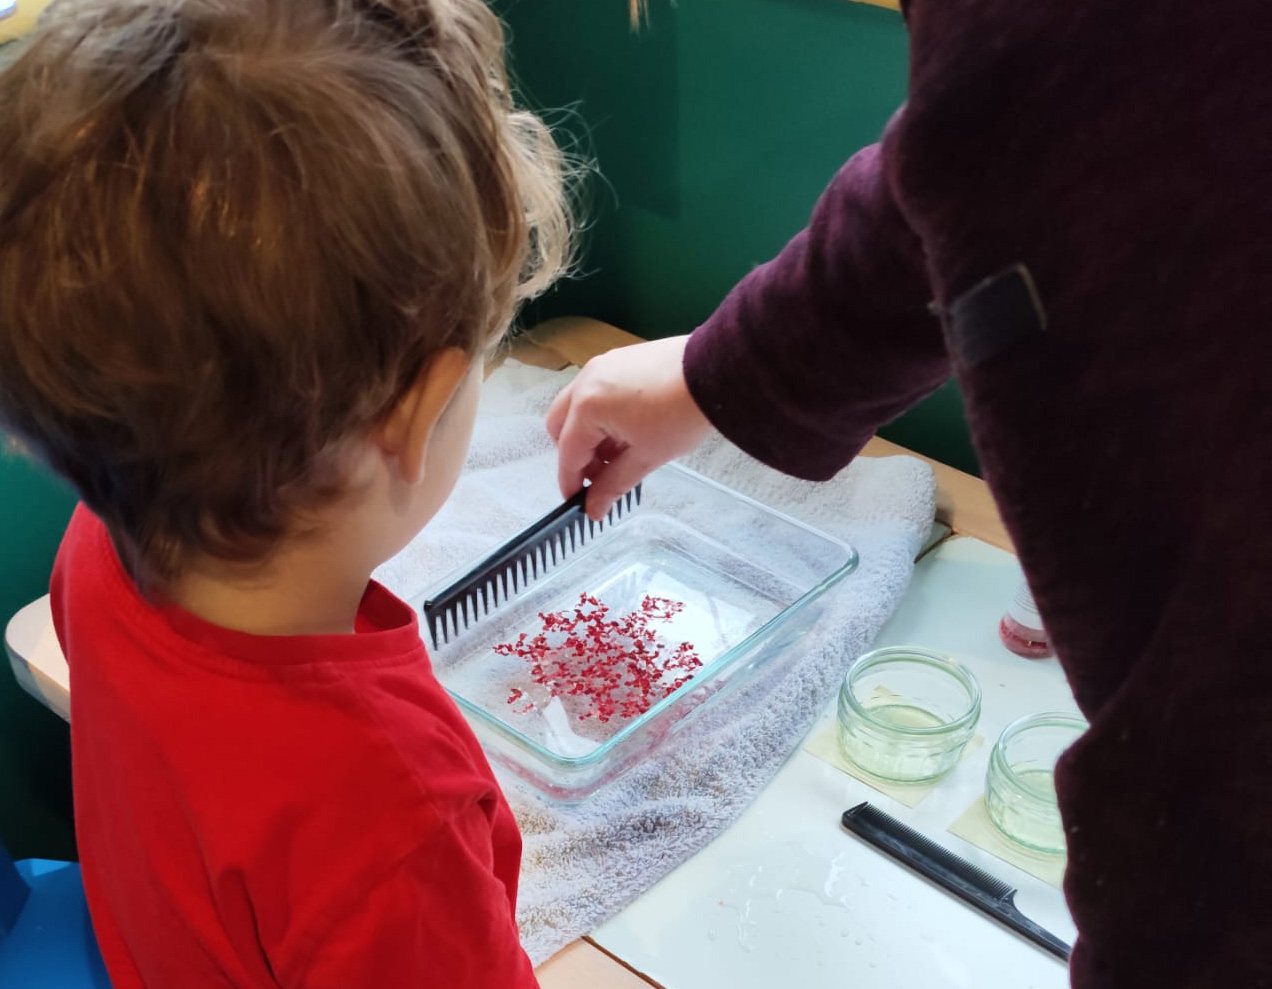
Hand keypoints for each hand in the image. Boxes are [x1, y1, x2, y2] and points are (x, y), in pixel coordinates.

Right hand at [546, 335, 711, 519]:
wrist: (716, 371)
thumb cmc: (681, 415)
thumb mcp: (646, 457)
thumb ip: (613, 484)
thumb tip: (593, 509)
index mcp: (587, 406)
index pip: (568, 453)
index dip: (571, 482)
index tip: (578, 502)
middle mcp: (586, 381)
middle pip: (561, 426)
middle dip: (574, 454)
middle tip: (599, 475)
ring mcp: (602, 365)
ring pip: (577, 406)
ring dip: (589, 433)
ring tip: (620, 453)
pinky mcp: (620, 357)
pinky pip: (596, 389)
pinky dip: (601, 413)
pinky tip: (628, 429)